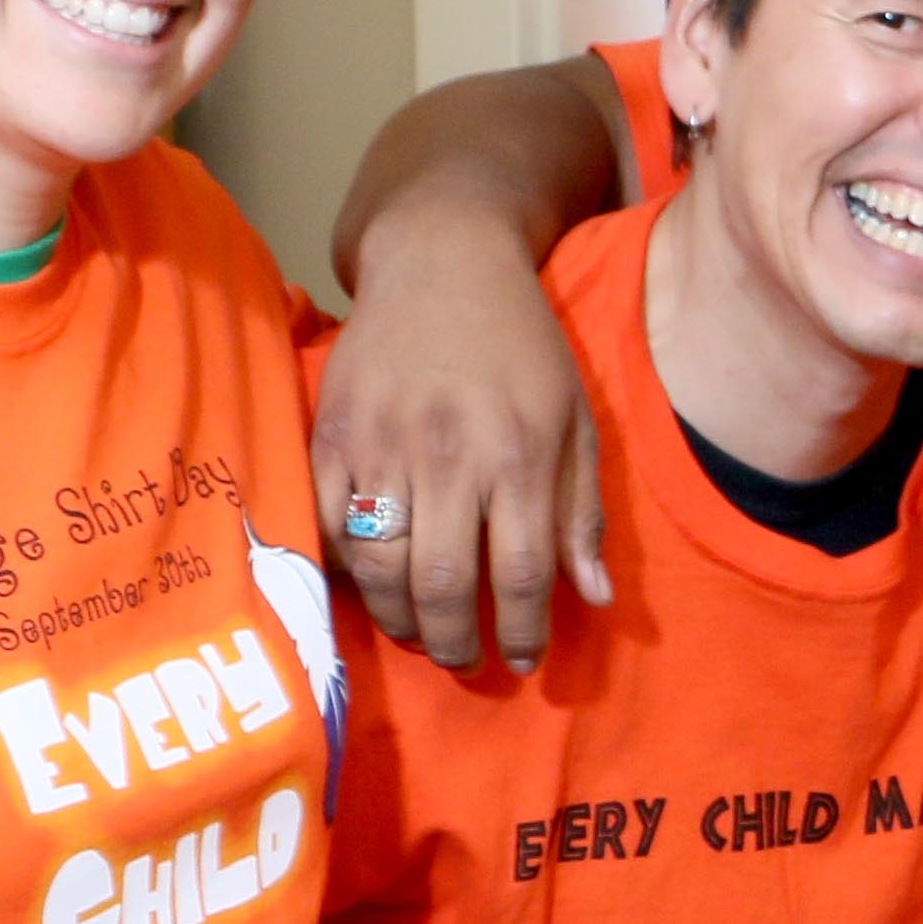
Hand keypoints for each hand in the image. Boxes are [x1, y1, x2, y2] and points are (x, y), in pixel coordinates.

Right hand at [312, 218, 612, 674]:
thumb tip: (593, 600)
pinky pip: (329, 528)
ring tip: (421, 633)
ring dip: (401, 620)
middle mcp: (447, 454)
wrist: (440, 262)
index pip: (521, 573)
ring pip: (380, 567)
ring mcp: (381, 445)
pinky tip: (375, 587)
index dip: (522, 633)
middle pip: (443, 584)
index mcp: (518, 453)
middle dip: (454, 644)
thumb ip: (581, 512)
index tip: (522, 662)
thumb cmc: (520, 345)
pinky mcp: (330, 435)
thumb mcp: (574, 419)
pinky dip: (349, 572)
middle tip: (465, 660)